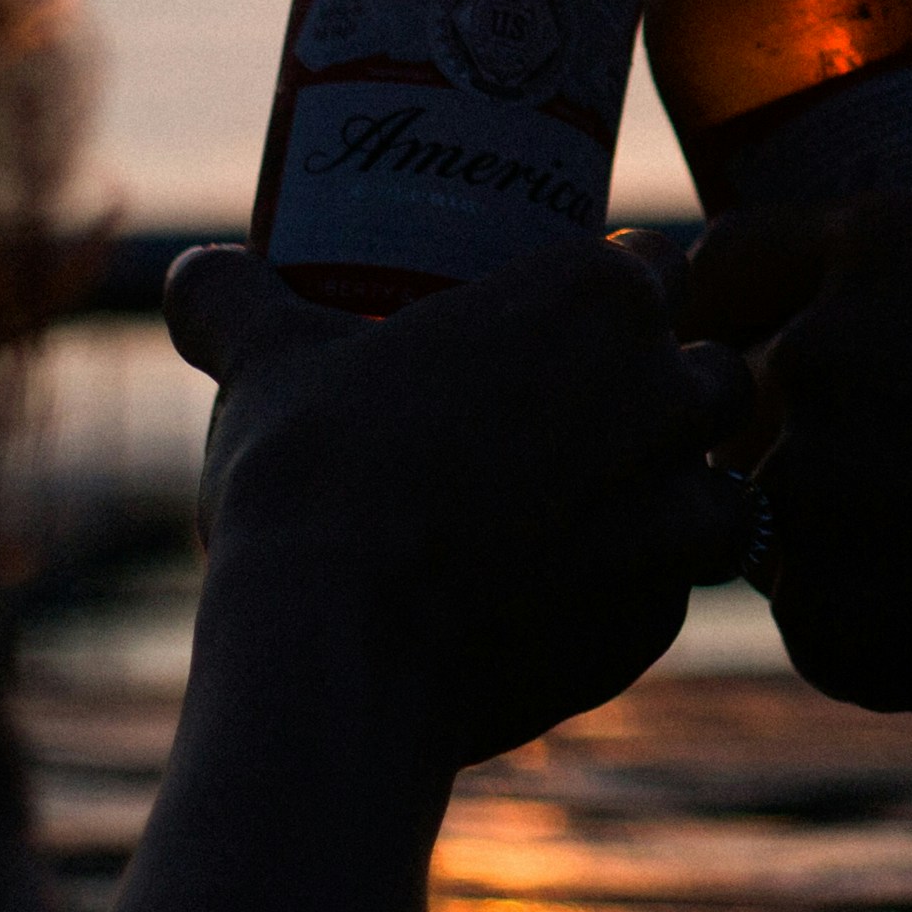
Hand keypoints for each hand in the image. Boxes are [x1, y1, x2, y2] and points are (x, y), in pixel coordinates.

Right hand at [162, 232, 758, 780]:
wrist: (337, 647)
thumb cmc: (313, 476)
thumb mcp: (266, 362)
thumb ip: (236, 302)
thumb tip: (190, 271)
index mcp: (599, 299)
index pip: (654, 264)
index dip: (618, 288)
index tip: (565, 323)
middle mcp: (667, 393)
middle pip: (709, 370)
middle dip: (663, 390)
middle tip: (580, 418)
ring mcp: (680, 511)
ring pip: (722, 483)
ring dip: (673, 492)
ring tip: (592, 512)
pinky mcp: (663, 617)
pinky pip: (677, 589)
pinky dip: (636, 590)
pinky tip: (568, 597)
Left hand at [686, 200, 911, 731]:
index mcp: (891, 245)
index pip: (730, 261)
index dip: (744, 306)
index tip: (758, 340)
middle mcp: (825, 351)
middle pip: (745, 397)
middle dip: (806, 431)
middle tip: (905, 479)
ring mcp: (813, 488)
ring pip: (778, 515)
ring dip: (843, 537)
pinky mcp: (822, 615)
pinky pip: (817, 616)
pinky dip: (877, 630)